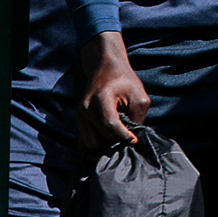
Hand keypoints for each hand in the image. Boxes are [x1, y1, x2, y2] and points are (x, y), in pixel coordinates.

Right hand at [78, 32, 149, 148]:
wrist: (105, 68)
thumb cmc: (124, 81)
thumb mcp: (138, 96)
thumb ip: (137, 118)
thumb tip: (132, 140)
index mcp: (101, 99)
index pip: (110, 125)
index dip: (124, 137)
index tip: (133, 140)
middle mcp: (86, 109)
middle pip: (98, 139)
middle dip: (114, 143)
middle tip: (125, 140)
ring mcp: (79, 116)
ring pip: (88, 145)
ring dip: (103, 147)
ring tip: (117, 141)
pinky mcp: (79, 122)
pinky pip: (82, 144)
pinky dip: (94, 147)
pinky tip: (107, 144)